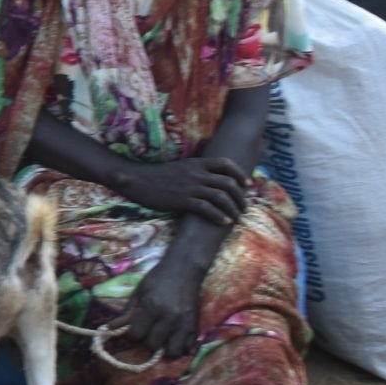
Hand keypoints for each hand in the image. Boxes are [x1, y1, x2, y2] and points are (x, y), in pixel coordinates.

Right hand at [117, 156, 250, 223]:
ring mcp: (190, 187)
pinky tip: (224, 222)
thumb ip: (197, 171)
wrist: (138, 180)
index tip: (247, 184)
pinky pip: (207, 209)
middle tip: (244, 207)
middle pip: (228, 183)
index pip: (226, 163)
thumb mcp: (181, 167)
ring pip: (221, 197)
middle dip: (240, 197)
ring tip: (236, 217)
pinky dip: (219, 216)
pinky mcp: (182, 200)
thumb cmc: (159, 176)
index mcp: (197, 163)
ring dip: (233, 208)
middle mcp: (196, 173)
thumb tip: (214, 179)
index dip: (240, 173)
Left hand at [122, 259, 208, 359]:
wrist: (184, 269)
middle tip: (147, 332)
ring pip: (172, 352)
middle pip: (153, 345)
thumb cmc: (158, 278)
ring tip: (161, 340)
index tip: (134, 329)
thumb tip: (111, 328)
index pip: (136, 335)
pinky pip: (188, 348)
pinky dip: (180, 348)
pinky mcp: (195, 327)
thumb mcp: (139, 291)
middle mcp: (169, 318)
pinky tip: (174, 339)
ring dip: (164, 349)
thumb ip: (127, 312)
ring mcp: (184, 324)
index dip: (132, 334)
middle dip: (147, 341)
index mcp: (152, 307)